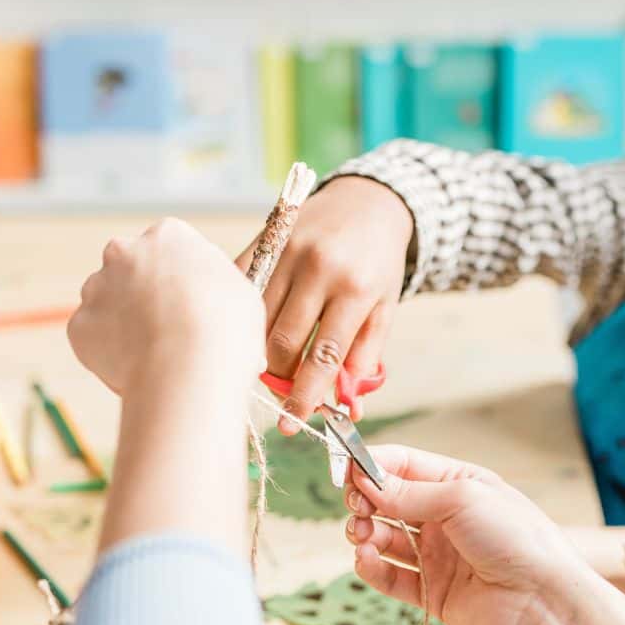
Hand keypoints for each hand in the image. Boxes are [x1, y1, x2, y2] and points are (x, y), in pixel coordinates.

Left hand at [70, 218, 263, 394]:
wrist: (189, 368)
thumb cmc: (226, 330)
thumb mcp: (239, 291)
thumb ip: (214, 283)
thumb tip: (210, 296)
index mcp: (168, 236)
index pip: (168, 249)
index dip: (178, 279)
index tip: (187, 302)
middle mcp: (124, 252)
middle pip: (129, 269)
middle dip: (141, 294)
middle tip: (166, 327)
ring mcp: (97, 287)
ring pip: (107, 303)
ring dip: (122, 322)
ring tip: (153, 354)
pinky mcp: (79, 325)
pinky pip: (92, 338)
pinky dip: (108, 353)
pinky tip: (136, 367)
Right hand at [235, 177, 411, 429]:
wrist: (367, 201)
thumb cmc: (377, 262)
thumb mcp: (383, 308)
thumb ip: (364, 356)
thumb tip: (347, 408)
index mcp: (355, 287)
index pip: (324, 355)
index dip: (306, 394)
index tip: (294, 422)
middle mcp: (318, 267)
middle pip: (283, 342)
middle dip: (279, 378)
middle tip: (282, 394)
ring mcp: (287, 251)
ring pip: (256, 320)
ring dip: (258, 353)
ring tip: (268, 367)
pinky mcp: (264, 241)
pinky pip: (241, 289)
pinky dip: (240, 317)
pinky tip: (247, 332)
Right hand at [342, 445, 598, 624]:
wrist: (541, 600)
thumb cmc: (516, 538)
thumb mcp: (461, 498)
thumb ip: (408, 493)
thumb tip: (364, 480)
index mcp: (457, 484)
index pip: (403, 465)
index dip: (371, 464)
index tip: (345, 470)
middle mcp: (444, 517)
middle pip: (387, 502)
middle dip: (363, 500)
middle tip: (354, 506)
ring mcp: (436, 554)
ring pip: (383, 538)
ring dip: (363, 533)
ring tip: (360, 535)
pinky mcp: (431, 590)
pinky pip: (391, 576)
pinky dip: (371, 567)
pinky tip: (365, 559)